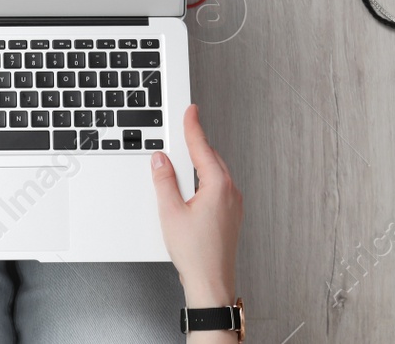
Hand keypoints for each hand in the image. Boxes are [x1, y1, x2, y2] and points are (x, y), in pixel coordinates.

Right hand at [151, 105, 242, 306]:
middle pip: (211, 158)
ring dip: (201, 161)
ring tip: (184, 155)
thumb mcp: (170, 212)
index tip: (191, 110)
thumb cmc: (195, 254)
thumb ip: (164, 181)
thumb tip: (160, 160)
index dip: (193, 127)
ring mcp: (234, 205)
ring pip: (216, 172)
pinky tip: (194, 183)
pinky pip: (219, 186)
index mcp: (217, 186)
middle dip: (196, 143)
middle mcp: (230, 192)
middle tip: (184, 128)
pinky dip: (206, 177)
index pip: (202, 148)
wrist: (211, 284)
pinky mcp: (232, 216)